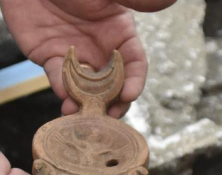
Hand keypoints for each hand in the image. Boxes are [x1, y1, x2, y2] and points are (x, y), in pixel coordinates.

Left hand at [0, 0, 174, 117]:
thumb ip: (136, 1)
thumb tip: (171, 1)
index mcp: (119, 32)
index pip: (134, 63)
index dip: (135, 80)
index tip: (129, 94)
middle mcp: (99, 48)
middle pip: (112, 84)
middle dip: (112, 103)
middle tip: (108, 117)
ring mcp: (75, 55)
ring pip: (85, 88)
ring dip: (85, 104)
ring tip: (81, 114)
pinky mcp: (49, 57)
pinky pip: (58, 78)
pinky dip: (62, 90)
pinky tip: (64, 97)